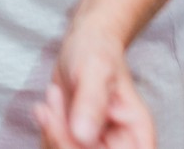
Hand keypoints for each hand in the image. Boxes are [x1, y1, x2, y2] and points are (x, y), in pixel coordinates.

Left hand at [34, 24, 153, 148]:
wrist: (84, 45)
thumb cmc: (98, 52)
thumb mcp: (96, 70)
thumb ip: (92, 102)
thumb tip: (82, 136)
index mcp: (138, 135)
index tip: (75, 131)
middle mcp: (119, 146)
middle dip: (63, 138)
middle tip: (50, 105)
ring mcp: (96, 147)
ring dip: (51, 132)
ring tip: (53, 96)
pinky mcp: (74, 143)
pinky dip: (46, 132)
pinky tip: (46, 108)